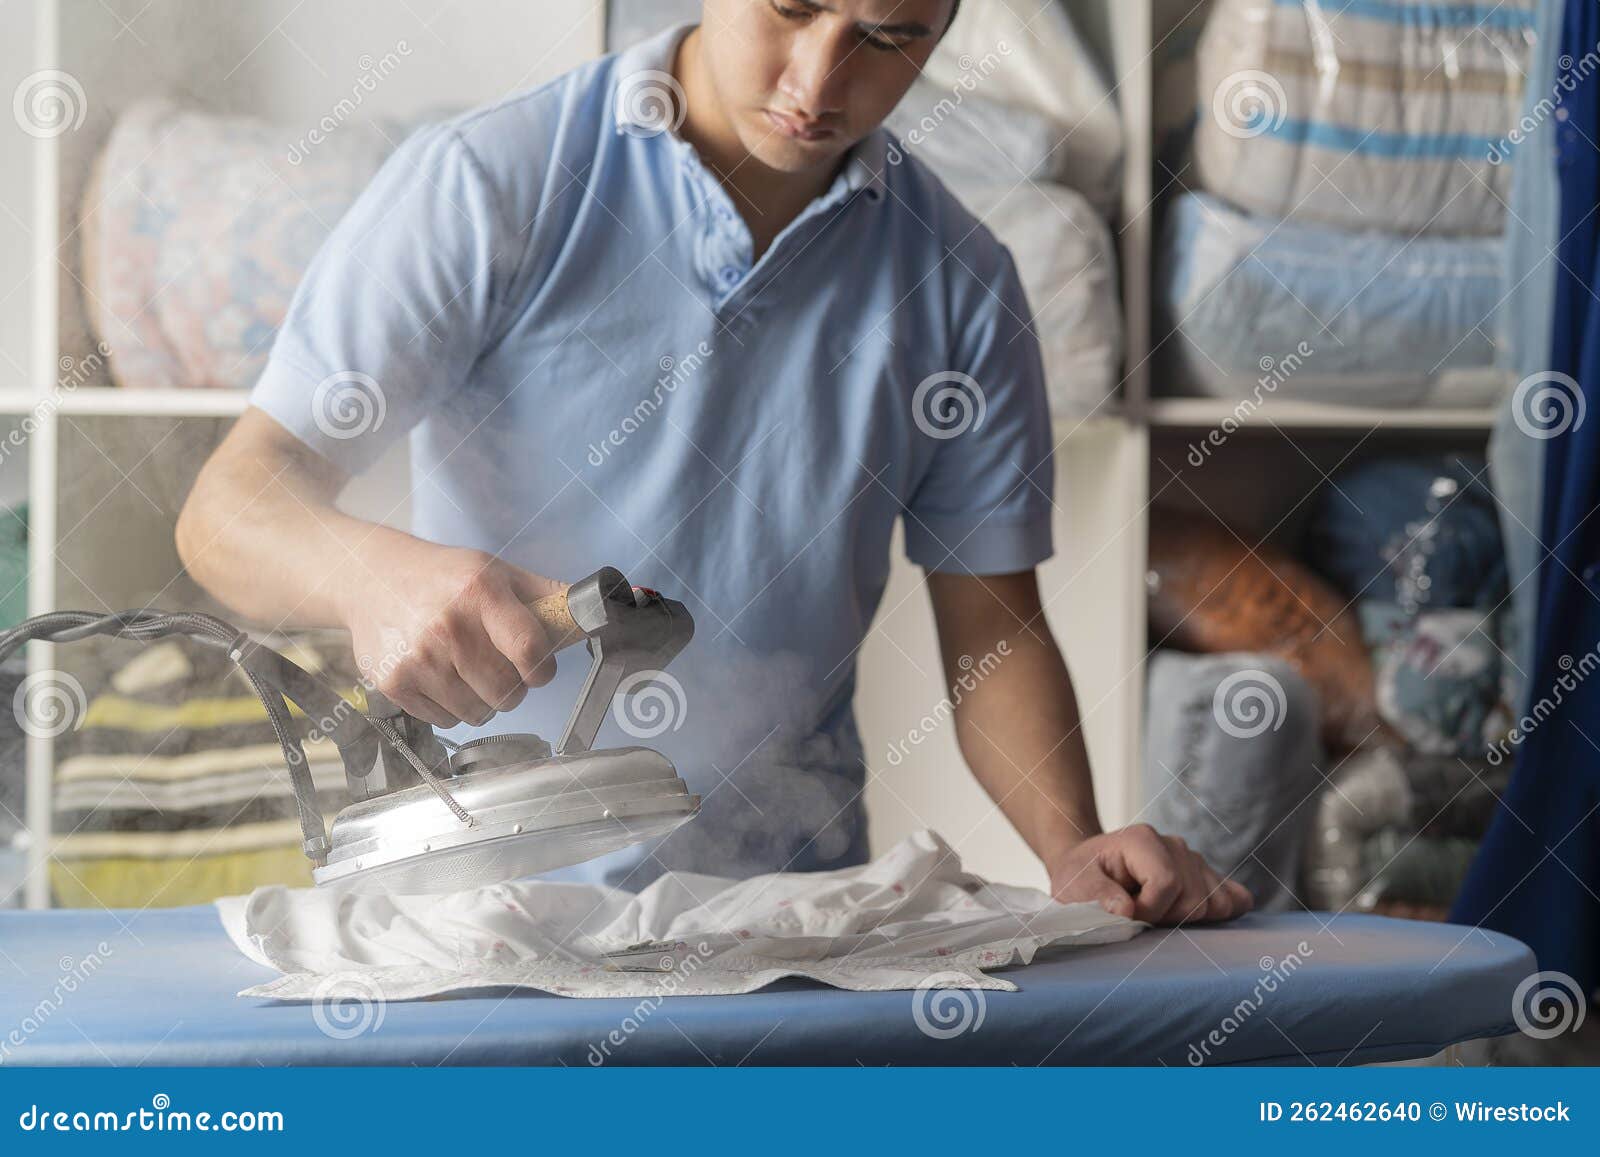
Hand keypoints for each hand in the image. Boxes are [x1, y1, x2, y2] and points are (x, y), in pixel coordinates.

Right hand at [341, 538, 567, 728]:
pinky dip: (453, 708)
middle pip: (507, 692)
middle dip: (515, 687)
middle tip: (504, 670)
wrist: (372, 579)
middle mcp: (447, 627)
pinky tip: (444, 678)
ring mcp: (418, 658)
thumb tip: (604, 605)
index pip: (530, 650)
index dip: (543, 669)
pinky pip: (446, 721)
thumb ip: (550, 595)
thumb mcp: (498, 572)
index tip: (540, 668)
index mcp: (480, 593)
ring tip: (471, 672)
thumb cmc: (445, 578)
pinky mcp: (395, 683)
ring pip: (479, 713)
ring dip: (485, 701)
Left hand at [1046, 825, 1253, 924]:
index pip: (1167, 884)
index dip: (1149, 911)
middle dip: (1167, 918)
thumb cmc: (1081, 876)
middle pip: (1195, 898)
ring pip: (1217, 903)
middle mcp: (1174, 845)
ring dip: (1188, 919)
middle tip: (1140, 915)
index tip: (1128, 916)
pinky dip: (1222, 914)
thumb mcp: (1075, 883)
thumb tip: (1126, 911)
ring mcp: (1194, 860)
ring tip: (1158, 913)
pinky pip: (1235, 898)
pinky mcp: (1206, 876)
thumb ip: (1096, 895)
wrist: (1089, 865)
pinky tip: (1196, 919)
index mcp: (1142, 840)